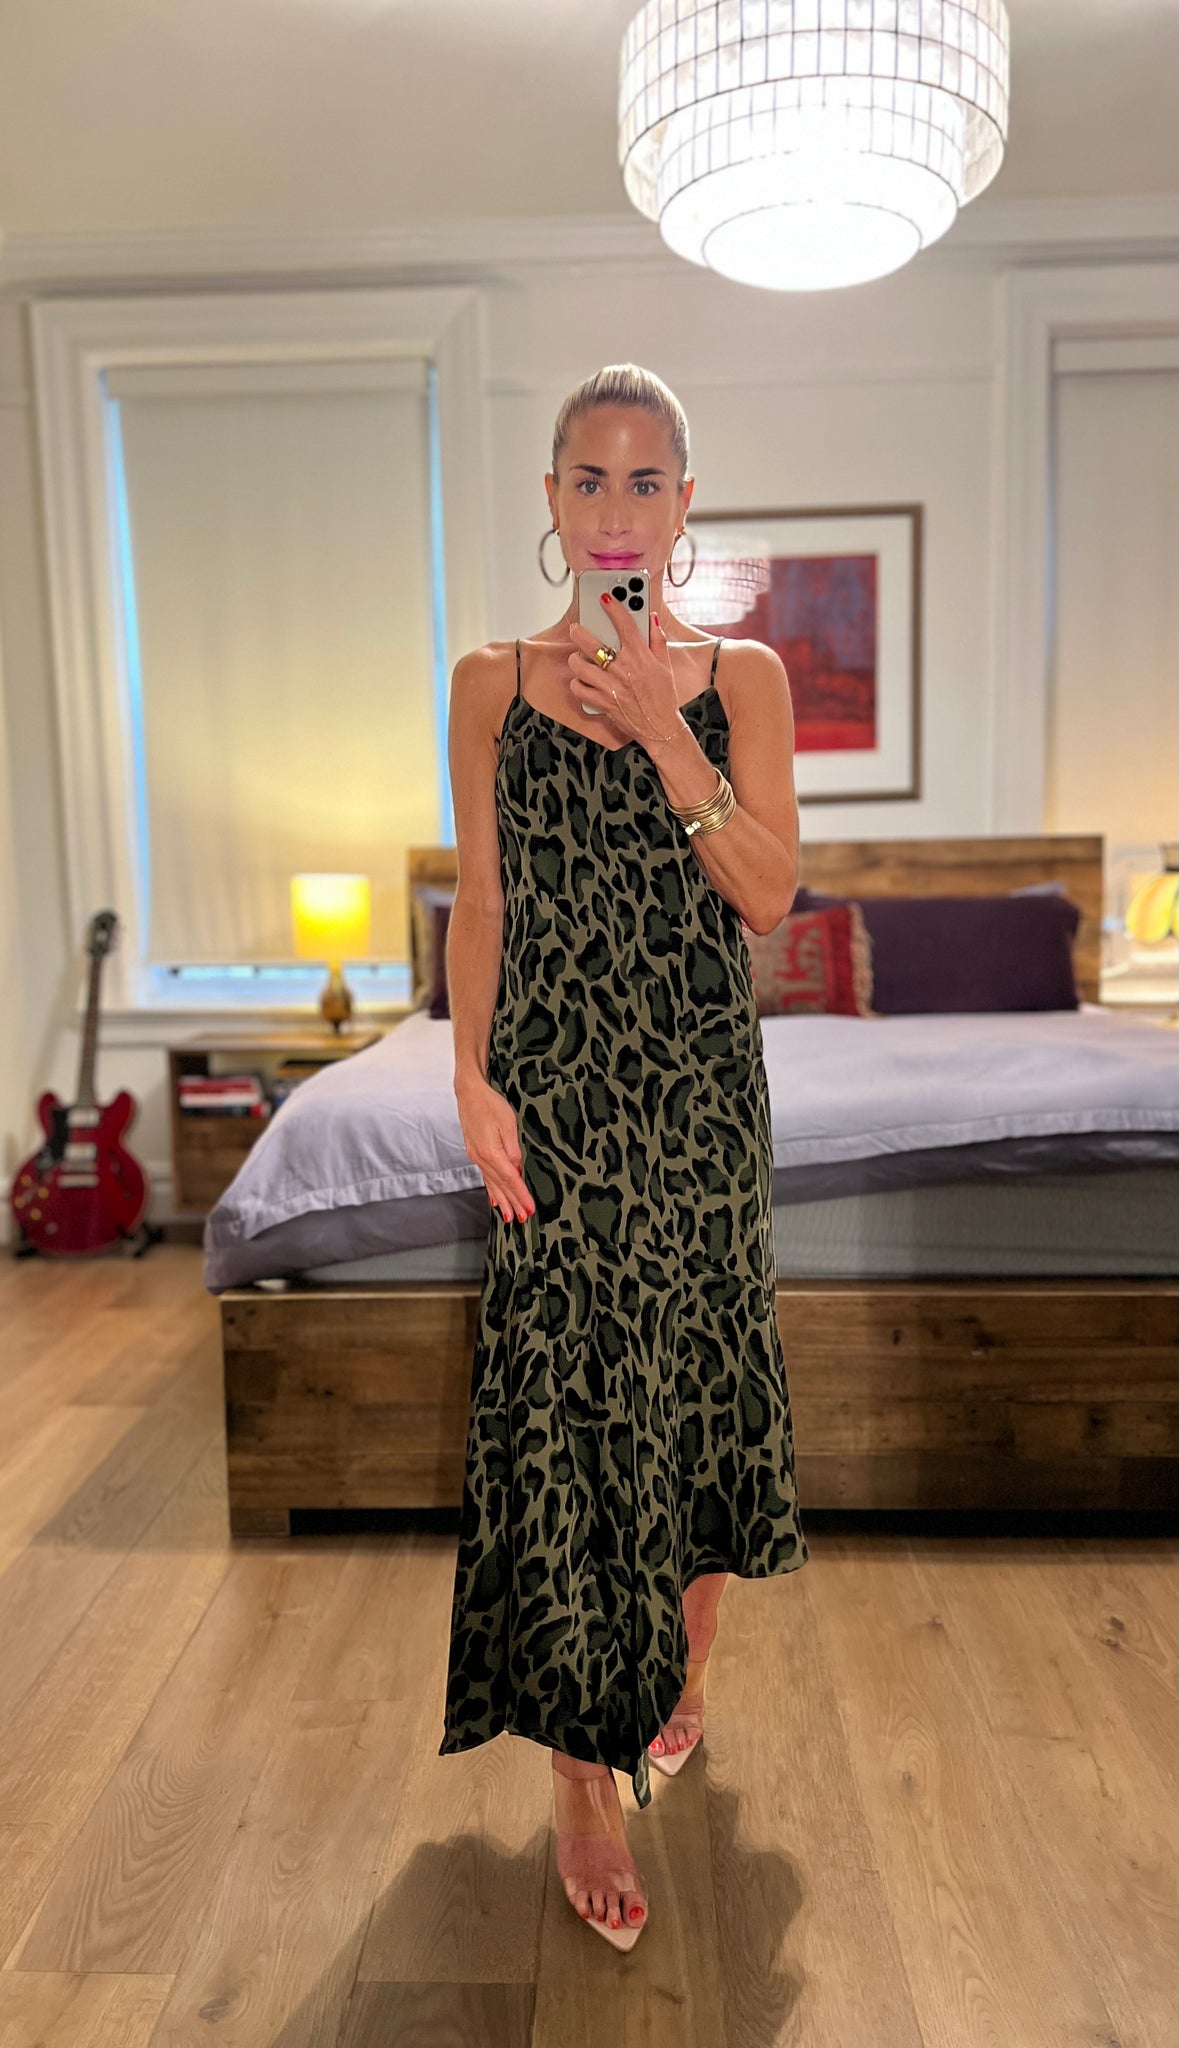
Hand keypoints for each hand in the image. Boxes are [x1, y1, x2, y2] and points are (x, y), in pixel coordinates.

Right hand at [455, 1074, 534, 1224]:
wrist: (469, 1093)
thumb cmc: (490, 1104)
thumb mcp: (508, 1123)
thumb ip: (513, 1148)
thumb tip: (516, 1169)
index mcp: (490, 1152)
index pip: (510, 1179)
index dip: (521, 1195)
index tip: (530, 1208)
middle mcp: (481, 1158)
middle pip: (501, 1185)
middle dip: (513, 1203)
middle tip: (523, 1218)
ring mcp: (476, 1157)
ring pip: (492, 1184)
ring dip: (502, 1200)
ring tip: (508, 1216)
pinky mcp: (475, 1153)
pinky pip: (485, 1177)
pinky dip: (491, 1190)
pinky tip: (494, 1199)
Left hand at [566, 600, 683, 753]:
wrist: (661, 728)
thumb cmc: (664, 697)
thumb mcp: (665, 666)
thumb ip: (658, 640)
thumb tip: (652, 619)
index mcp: (641, 657)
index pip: (625, 625)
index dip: (614, 608)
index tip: (604, 598)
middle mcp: (624, 669)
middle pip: (592, 643)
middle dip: (579, 631)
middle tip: (577, 628)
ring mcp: (611, 686)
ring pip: (580, 665)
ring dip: (575, 659)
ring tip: (577, 657)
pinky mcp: (603, 702)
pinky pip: (579, 688)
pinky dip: (577, 683)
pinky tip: (581, 680)